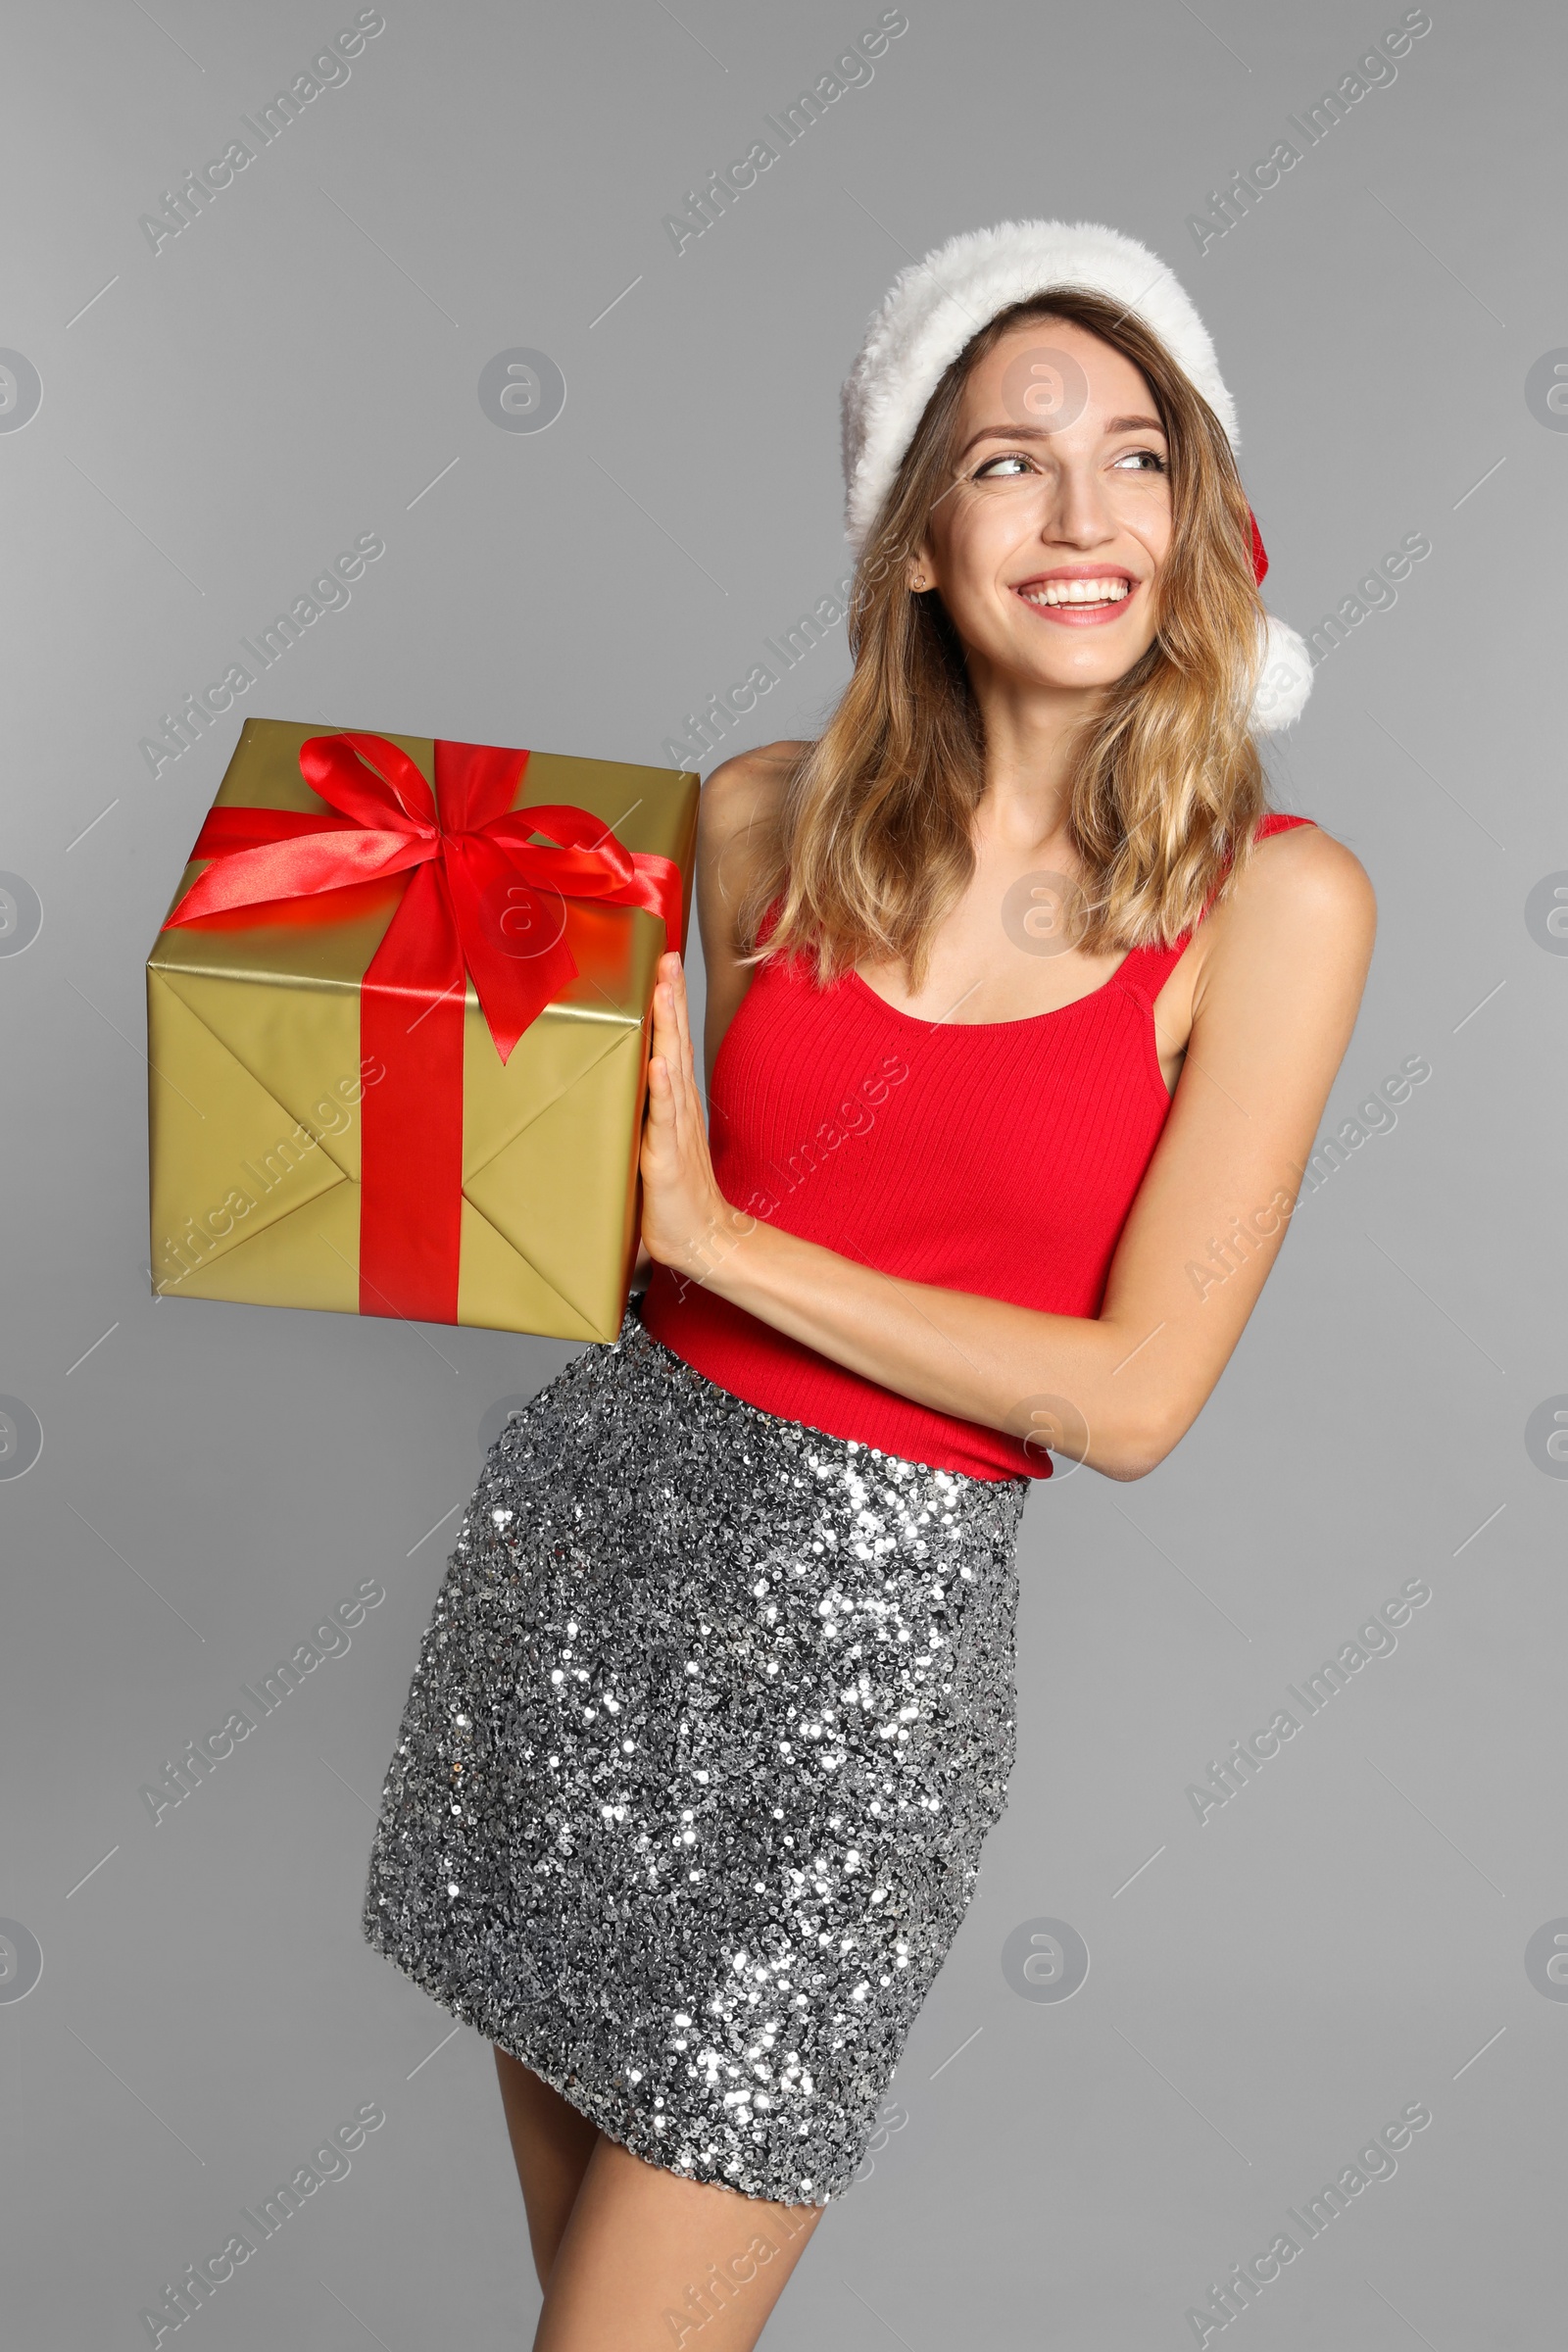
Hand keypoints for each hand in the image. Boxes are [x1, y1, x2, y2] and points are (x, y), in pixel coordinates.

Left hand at [640, 951, 751, 1284]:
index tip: (662, 963)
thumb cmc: (672, 1197)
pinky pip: (664, 1116)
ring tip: (663, 992)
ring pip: (671, 1068)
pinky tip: (658, 1062)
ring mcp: (675, 1130)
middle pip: (675, 1043)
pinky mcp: (666, 1157)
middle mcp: (679, 1109)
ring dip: (667, 1029)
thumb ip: (639, 1119)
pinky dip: (662, 1088)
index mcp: (675, 1103)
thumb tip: (610, 1094)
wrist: (702, 1239)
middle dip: (670, 999)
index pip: (671, 1043)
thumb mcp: (651, 1146)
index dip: (668, 1004)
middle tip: (666, 959)